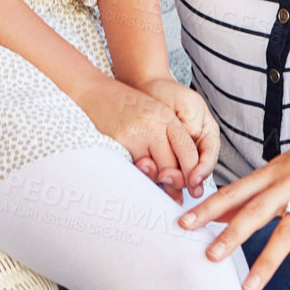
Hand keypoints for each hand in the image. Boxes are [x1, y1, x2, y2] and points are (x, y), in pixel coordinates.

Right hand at [72, 76, 201, 196]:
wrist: (94, 92)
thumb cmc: (125, 105)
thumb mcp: (153, 113)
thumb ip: (168, 136)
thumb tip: (177, 169)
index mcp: (167, 118)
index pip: (188, 150)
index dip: (193, 173)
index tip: (196, 188)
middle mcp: (154, 125)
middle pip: (173, 164)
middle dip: (176, 184)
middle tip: (177, 197)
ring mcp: (136, 133)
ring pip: (154, 171)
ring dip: (157, 185)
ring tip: (160, 194)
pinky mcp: (119, 142)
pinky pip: (134, 169)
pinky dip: (139, 179)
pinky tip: (140, 184)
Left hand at [129, 76, 219, 196]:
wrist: (147, 90)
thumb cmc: (169, 94)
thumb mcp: (187, 105)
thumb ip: (191, 126)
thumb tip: (190, 149)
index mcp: (208, 137)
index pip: (209, 159)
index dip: (202, 171)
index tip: (192, 180)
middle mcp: (195, 151)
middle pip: (193, 174)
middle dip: (181, 179)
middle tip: (167, 177)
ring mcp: (177, 157)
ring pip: (177, 176)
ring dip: (167, 180)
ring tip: (158, 176)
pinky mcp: (160, 160)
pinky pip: (160, 171)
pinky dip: (154, 174)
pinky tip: (146, 172)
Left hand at [178, 116, 289, 289]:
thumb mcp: (281, 167)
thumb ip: (251, 192)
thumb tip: (217, 212)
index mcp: (271, 173)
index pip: (235, 191)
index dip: (209, 207)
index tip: (184, 223)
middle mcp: (289, 184)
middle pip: (256, 211)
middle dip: (232, 234)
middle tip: (209, 256)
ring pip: (287, 231)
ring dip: (268, 260)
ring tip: (249, 286)